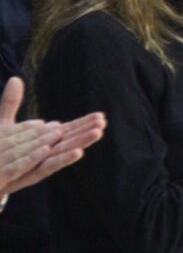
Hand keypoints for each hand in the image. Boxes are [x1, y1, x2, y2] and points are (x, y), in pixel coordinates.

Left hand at [0, 78, 105, 195]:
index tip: (100, 116)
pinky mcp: (30, 174)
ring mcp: (39, 163)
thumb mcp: (4, 125)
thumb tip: (15, 78)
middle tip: (103, 122)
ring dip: (81, 143)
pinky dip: (63, 160)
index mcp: (43, 140)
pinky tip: (78, 152)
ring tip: (98, 133)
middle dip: (87, 131)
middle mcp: (45, 152)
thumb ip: (11, 103)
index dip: (83, 123)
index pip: (67, 130)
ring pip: (64, 152)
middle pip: (70, 140)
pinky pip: (49, 167)